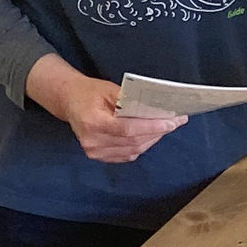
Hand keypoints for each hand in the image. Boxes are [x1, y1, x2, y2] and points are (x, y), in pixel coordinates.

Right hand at [25, 55, 185, 162]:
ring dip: (153, 139)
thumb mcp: (110, 89)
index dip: (151, 127)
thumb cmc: (90, 92)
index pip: (128, 129)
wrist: (70, 101)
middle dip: (158, 131)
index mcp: (92, 122)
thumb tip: (158, 108)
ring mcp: (94, 151)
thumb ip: (131, 100)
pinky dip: (142, 145)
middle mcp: (92, 141)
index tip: (172, 121)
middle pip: (133, 141)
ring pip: (133, 150)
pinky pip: (127, 154)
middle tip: (176, 121)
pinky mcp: (99, 156)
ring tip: (167, 127)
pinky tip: (151, 135)